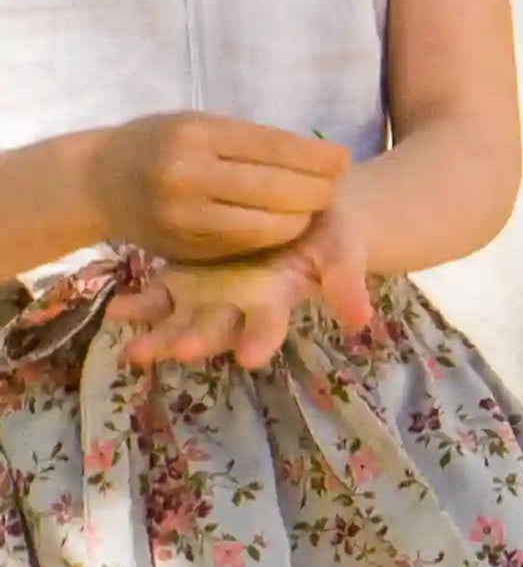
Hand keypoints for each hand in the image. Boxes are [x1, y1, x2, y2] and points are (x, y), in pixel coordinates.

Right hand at [85, 109, 349, 261]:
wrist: (100, 181)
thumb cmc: (159, 142)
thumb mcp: (198, 124)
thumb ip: (247, 141)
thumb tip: (319, 158)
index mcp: (197, 134)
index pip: (273, 147)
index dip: (316, 158)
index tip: (344, 160)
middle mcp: (188, 174)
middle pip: (275, 189)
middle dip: (315, 192)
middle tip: (333, 188)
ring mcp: (184, 216)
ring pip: (264, 226)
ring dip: (298, 220)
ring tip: (312, 209)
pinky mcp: (184, 247)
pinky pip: (242, 245)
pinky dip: (270, 237)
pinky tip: (283, 226)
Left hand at [112, 214, 375, 371]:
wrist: (302, 208)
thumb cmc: (329, 230)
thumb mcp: (343, 247)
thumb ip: (345, 279)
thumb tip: (360, 318)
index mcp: (276, 299)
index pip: (269, 326)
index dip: (260, 339)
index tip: (251, 358)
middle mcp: (239, 306)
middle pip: (217, 329)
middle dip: (199, 341)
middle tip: (179, 351)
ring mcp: (209, 295)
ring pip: (182, 322)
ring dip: (159, 336)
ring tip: (137, 350)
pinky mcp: (186, 278)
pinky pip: (159, 296)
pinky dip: (139, 306)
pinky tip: (117, 311)